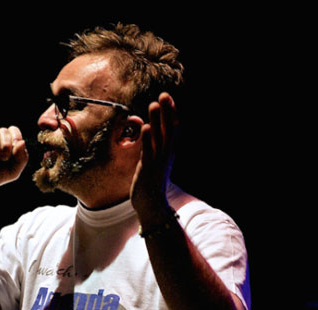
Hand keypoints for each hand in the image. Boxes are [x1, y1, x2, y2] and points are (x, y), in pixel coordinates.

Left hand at [130, 93, 177, 220]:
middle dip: (167, 112)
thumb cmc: (151, 185)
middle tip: (164, 94)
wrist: (152, 207)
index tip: (168, 98)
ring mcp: (158, 161)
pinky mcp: (148, 169)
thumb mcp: (153, 163)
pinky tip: (145, 127)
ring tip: (154, 104)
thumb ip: (152, 149)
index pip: (172, 129)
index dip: (171, 113)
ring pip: (159, 137)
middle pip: (168, 129)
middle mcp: (166, 155)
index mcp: (168, 153)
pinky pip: (149, 151)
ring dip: (157, 120)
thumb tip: (149, 135)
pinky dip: (147, 139)